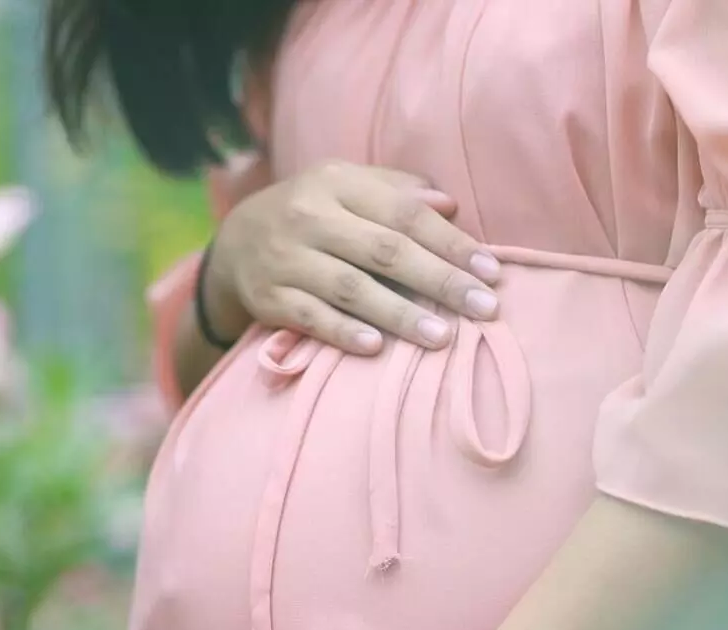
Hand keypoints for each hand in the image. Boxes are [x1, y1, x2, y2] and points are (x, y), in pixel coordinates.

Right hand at [203, 161, 501, 354]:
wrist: (234, 243)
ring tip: (442, 337)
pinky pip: (310, 317)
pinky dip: (343, 333)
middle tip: (485, 309)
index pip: (405, 214)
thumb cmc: (313, 214)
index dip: (451, 243)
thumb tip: (450, 205)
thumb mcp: (347, 186)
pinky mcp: (269, 296)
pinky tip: (376, 348)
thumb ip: (397, 191)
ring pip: (351, 287)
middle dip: (440, 281)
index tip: (492, 272)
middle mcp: (309, 216)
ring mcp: (286, 258)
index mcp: (338, 183)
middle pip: (385, 251)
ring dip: (399, 314)